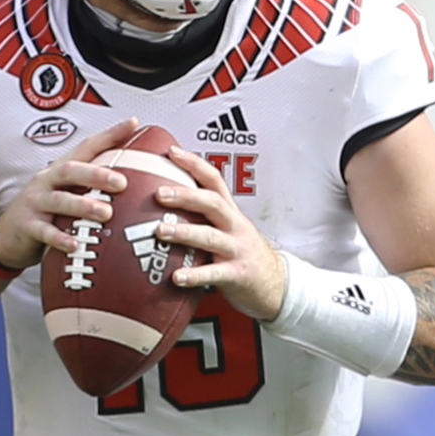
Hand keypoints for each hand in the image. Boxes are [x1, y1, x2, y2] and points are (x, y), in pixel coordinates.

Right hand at [0, 117, 137, 268]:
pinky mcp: (27, 225)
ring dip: (83, 206)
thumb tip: (133, 181)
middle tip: (121, 182)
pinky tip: (75, 244)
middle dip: (96, 174)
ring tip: (105, 213)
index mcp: (60, 170)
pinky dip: (60, 238)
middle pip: (71, 170)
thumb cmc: (46, 211)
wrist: (8, 236)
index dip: (109, 135)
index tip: (133, 124)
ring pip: (59, 200)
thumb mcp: (67, 193)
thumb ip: (92, 186)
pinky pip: (44, 231)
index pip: (87, 147)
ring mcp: (35, 202)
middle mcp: (46, 181)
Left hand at [153, 146, 286, 320]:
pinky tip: (177, 277)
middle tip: (159, 193)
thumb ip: (201, 215)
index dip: (194, 164)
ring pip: (210, 236)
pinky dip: (195, 275)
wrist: (275, 283)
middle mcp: (234, 226)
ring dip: (185, 233)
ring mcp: (237, 249)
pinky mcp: (237, 274)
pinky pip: (214, 273)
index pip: (213, 180)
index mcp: (230, 211)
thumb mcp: (227, 227)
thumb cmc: (242, 252)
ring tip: (161, 231)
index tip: (171, 152)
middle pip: (212, 203)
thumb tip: (163, 200)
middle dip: (186, 196)